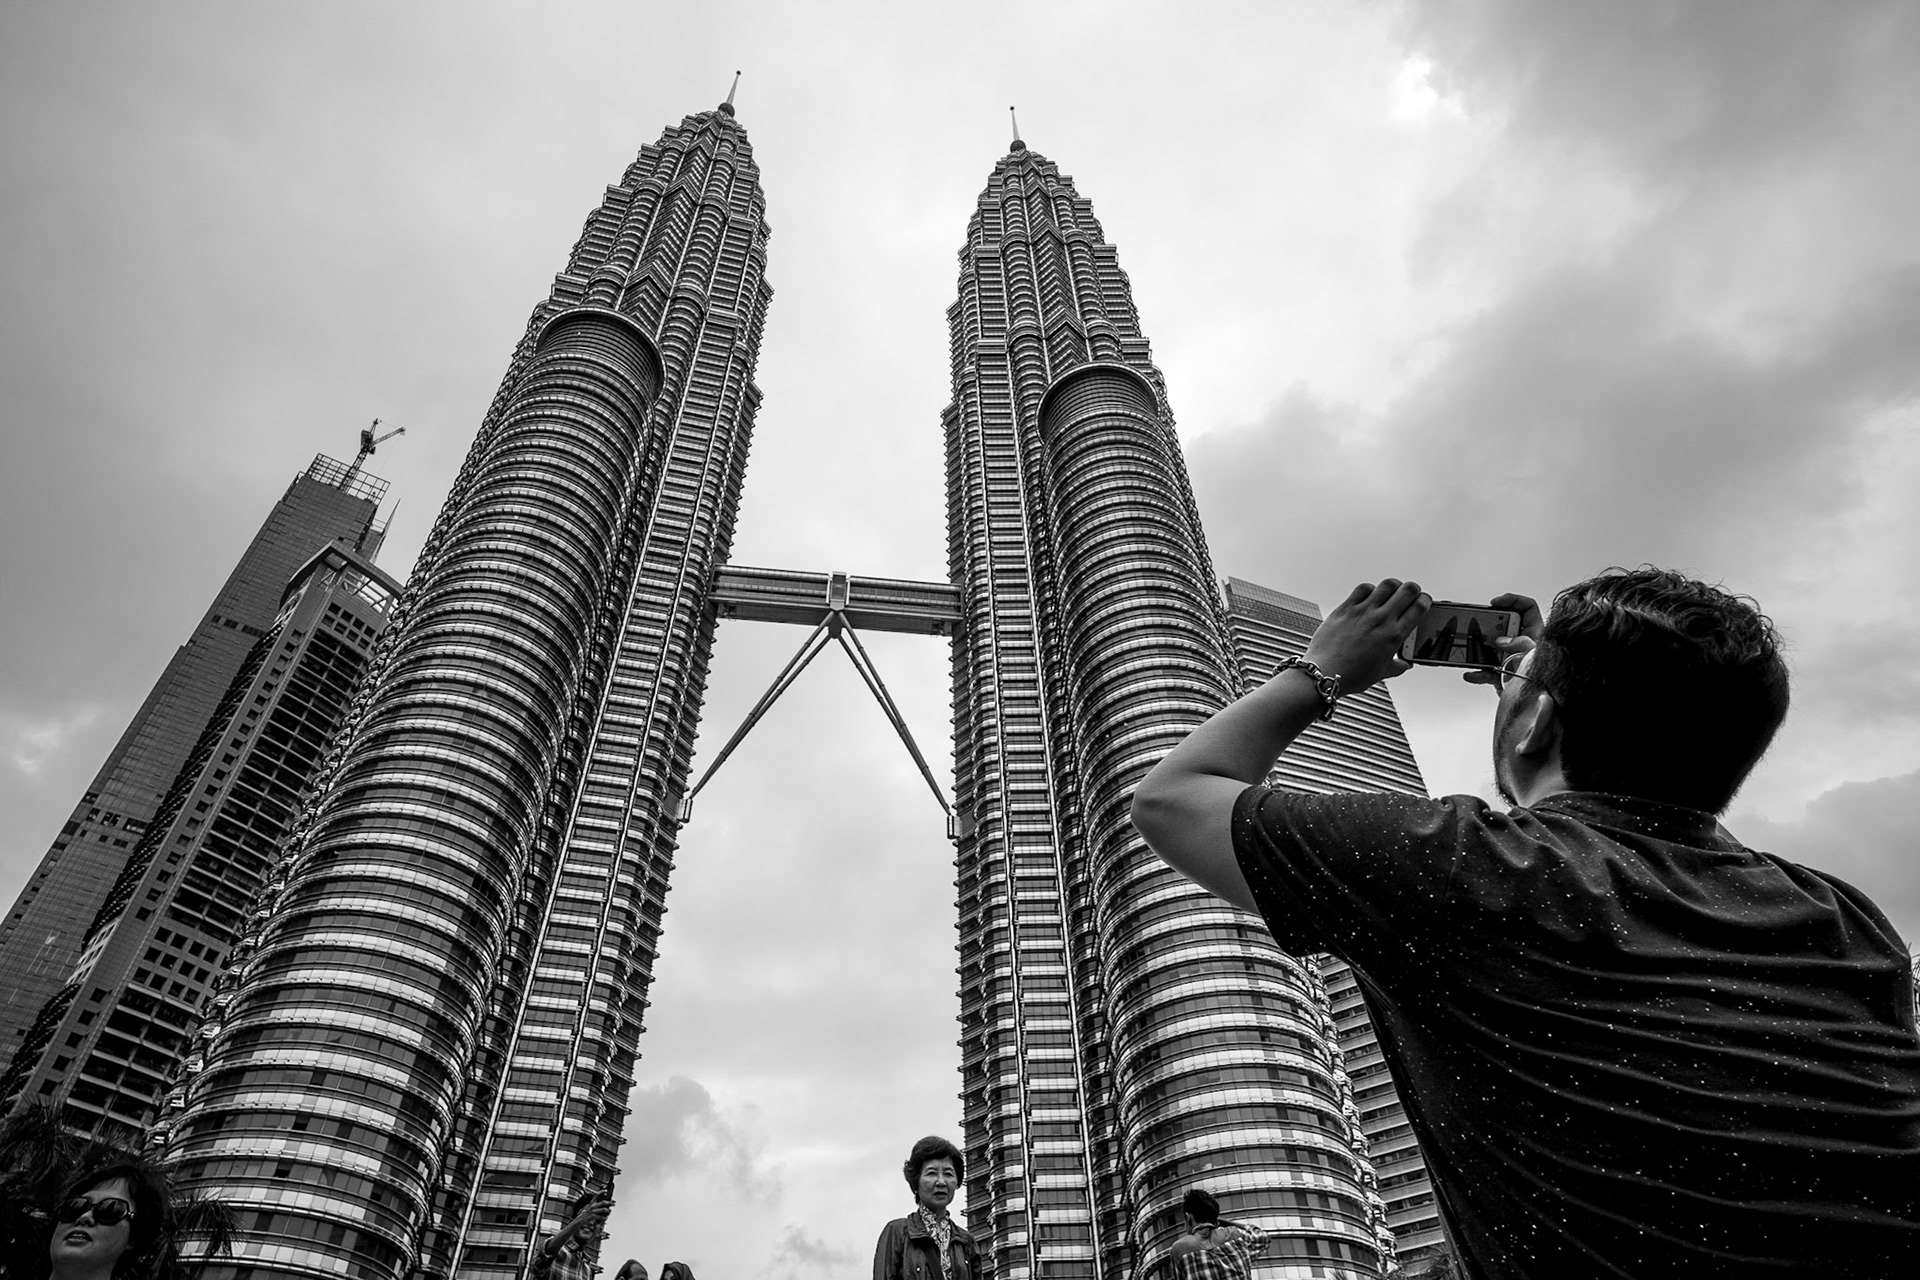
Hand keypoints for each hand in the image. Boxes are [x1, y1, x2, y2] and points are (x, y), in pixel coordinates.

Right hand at [563, 1192, 612, 1240]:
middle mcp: (592, 1206)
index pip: (596, 1195)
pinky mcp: (593, 1216)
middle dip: (609, 1202)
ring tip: (609, 1211)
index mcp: (591, 1203)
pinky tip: (605, 1217)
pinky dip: (604, 1217)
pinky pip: (601, 1216)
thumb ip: (594, 1205)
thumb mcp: (588, 1208)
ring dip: (608, 1210)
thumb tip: (600, 1204)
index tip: (605, 1190)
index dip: (601, 1192)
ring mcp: (593, 1211)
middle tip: (612, 1203)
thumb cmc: (585, 1214)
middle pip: (602, 1202)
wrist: (580, 1220)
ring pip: (603, 1209)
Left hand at [1302, 579, 1428, 693]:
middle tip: (1410, 594)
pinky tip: (1370, 595)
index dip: (1425, 600)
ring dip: (1393, 586)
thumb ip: (1396, 666)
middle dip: (1413, 589)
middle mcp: (1381, 619)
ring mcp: (1363, 611)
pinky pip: (1362, 588)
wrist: (1325, 673)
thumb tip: (1405, 664)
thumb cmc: (1352, 675)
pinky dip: (1370, 589)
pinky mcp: (1346, 608)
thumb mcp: (1381, 673)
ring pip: (1386, 585)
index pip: (1419, 607)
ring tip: (1392, 592)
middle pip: (1407, 590)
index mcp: (1394, 635)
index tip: (1424, 601)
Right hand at [1463, 592, 1542, 685]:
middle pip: (1504, 624)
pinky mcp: (1500, 673)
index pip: (1527, 608)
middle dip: (1490, 624)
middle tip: (1482, 625)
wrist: (1537, 704)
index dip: (1513, 600)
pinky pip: (1484, 670)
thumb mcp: (1537, 656)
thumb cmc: (1546, 681)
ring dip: (1479, 648)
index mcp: (1535, 634)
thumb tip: (1503, 641)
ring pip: (1490, 646)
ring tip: (1471, 649)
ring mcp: (1509, 657)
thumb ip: (1523, 644)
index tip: (1496, 602)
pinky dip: (1476, 673)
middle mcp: (1522, 643)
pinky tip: (1470, 674)